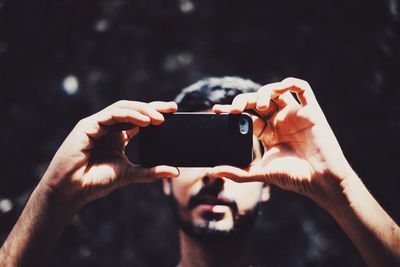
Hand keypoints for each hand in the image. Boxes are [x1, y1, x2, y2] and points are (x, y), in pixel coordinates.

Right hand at [41, 100, 178, 206]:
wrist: (71, 190)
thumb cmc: (96, 182)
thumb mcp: (129, 174)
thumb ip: (150, 172)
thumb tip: (174, 171)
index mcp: (119, 136)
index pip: (140, 119)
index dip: (155, 113)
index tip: (174, 111)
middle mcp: (109, 127)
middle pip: (133, 110)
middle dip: (153, 107)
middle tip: (172, 108)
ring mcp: (98, 124)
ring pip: (123, 108)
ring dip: (143, 110)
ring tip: (160, 118)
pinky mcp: (88, 125)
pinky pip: (112, 114)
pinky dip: (129, 115)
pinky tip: (144, 121)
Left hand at [211, 77, 355, 203]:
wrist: (320, 180)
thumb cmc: (293, 177)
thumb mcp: (261, 173)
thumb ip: (237, 172)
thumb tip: (212, 171)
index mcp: (268, 133)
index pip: (247, 116)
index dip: (232, 111)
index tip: (217, 110)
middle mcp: (280, 121)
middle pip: (259, 101)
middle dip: (244, 100)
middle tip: (235, 108)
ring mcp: (295, 115)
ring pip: (277, 92)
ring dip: (265, 93)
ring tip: (261, 107)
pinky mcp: (311, 111)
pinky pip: (303, 89)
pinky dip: (292, 83)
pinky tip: (281, 88)